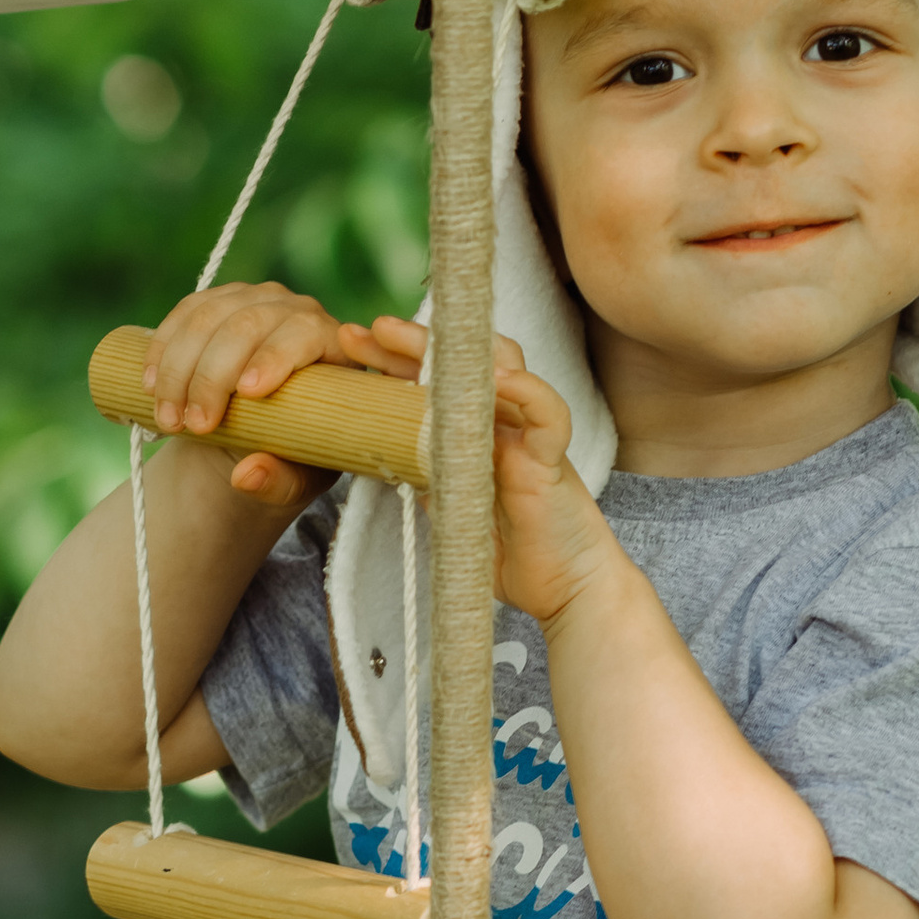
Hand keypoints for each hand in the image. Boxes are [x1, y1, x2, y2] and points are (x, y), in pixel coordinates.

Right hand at [141, 282, 412, 507]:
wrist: (260, 437)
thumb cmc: (294, 456)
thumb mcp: (296, 479)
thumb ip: (279, 482)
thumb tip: (247, 475)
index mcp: (333, 345)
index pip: (304, 333)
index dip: (274, 356)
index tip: (246, 394)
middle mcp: (297, 311)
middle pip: (249, 323)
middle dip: (213, 375)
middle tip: (194, 427)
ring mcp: (255, 301)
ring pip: (209, 317)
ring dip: (179, 367)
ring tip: (167, 419)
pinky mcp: (219, 304)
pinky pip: (186, 312)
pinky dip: (163, 347)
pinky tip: (150, 384)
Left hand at [352, 318, 625, 626]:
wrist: (565, 589)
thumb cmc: (516, 552)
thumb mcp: (453, 507)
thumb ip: (429, 475)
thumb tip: (384, 454)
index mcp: (478, 432)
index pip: (438, 381)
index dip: (397, 360)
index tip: (353, 346)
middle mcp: (505, 423)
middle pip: (464, 364)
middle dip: (414, 343)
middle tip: (366, 329)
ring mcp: (529, 436)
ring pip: (503, 370)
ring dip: (455, 351)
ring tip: (406, 337)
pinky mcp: (553, 459)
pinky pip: (547, 414)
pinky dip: (526, 391)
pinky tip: (498, 377)